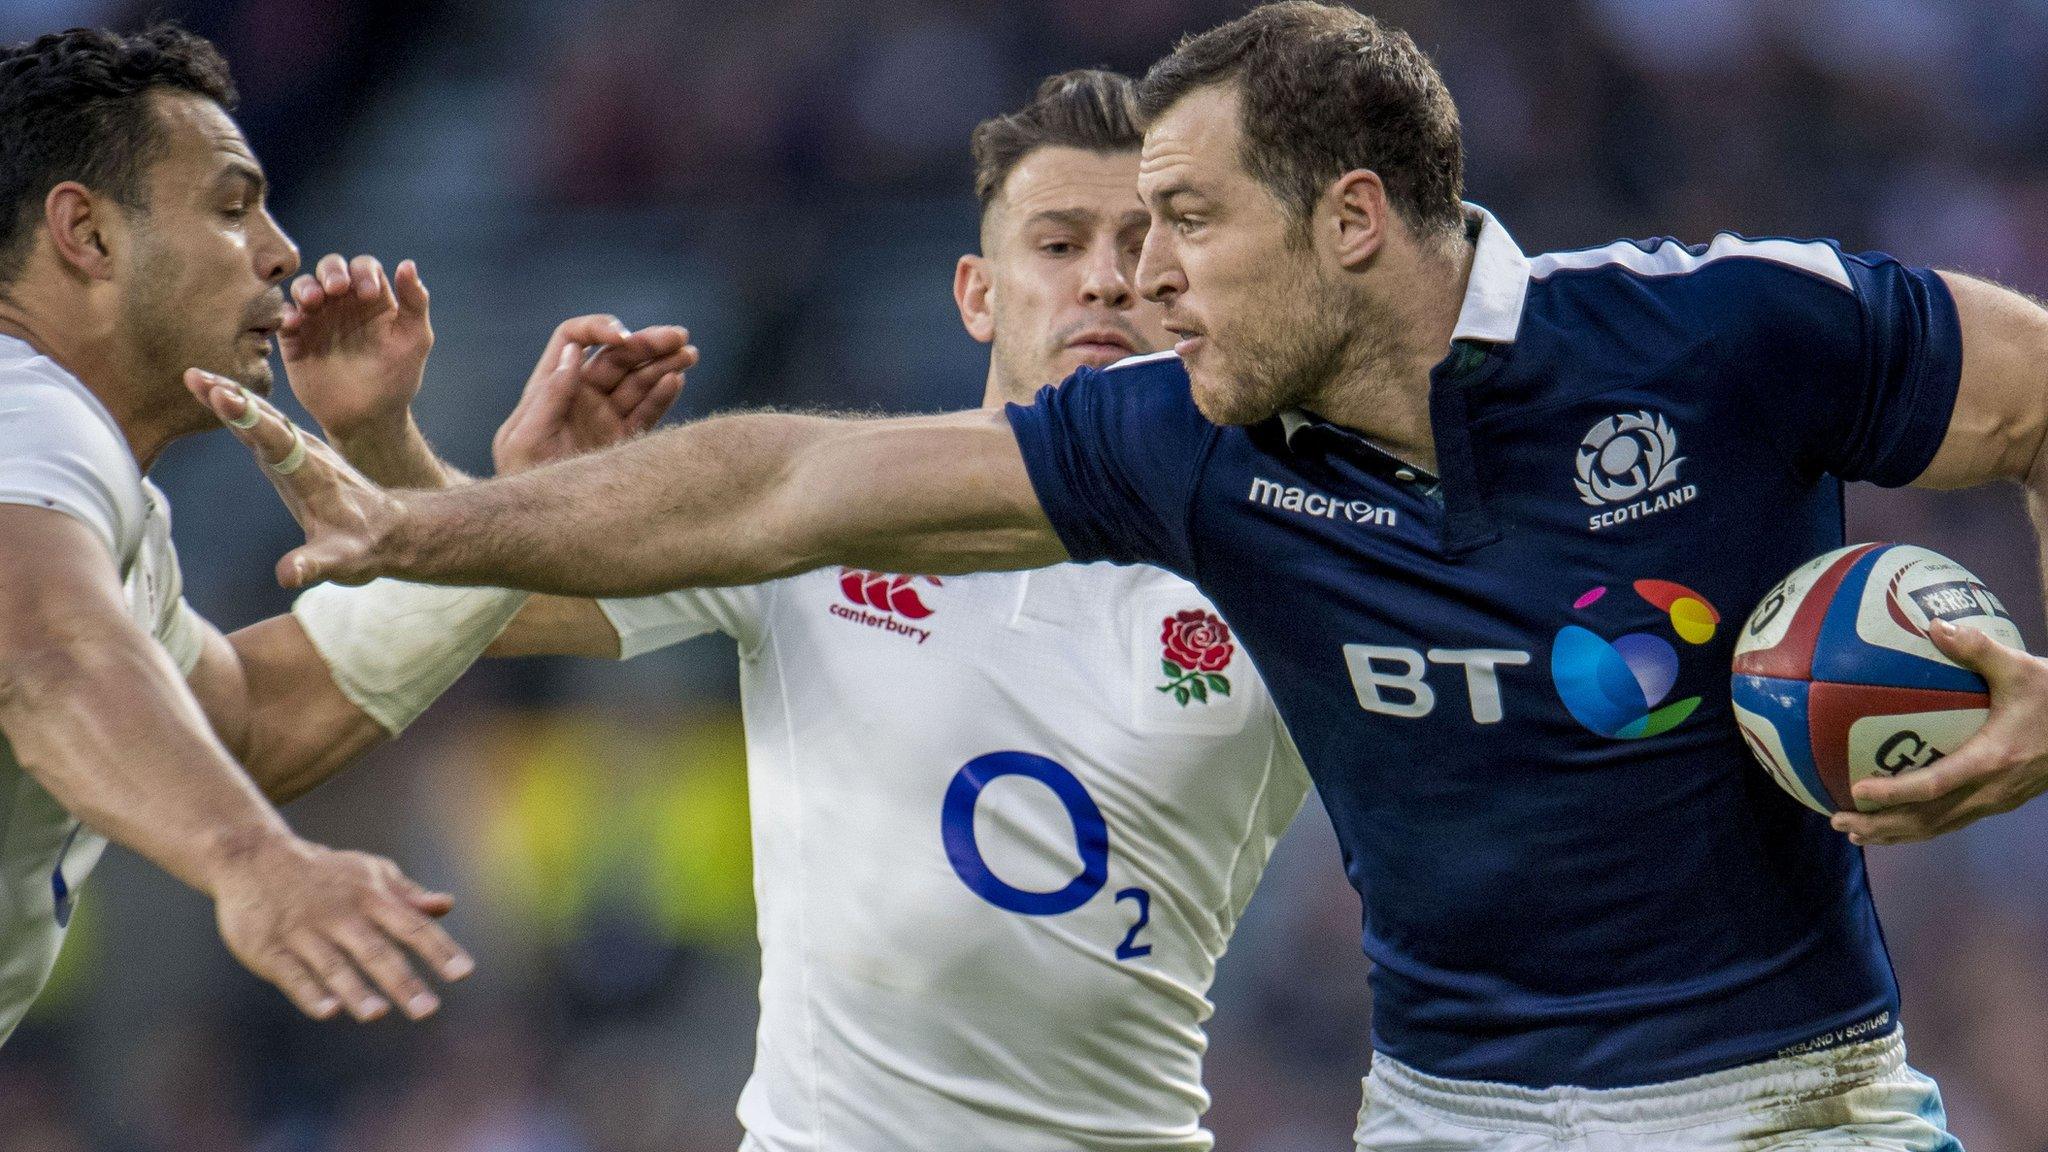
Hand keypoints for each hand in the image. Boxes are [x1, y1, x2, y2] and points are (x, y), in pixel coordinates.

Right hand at [186, 369, 398, 588]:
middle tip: (195, 376)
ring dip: (230, 396)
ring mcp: (301, 450)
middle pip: (264, 420)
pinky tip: (219, 392)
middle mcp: (306, 454)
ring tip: (196, 376)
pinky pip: (264, 423)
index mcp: (312, 475)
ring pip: (263, 416)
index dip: (249, 419)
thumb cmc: (364, 546)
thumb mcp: (342, 562)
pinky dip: (240, 406)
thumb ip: (315, 565)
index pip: (277, 441)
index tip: (224, 394)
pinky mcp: (296, 451)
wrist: (392, 528)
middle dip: (230, 399)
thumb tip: (288, 575)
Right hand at [209, 831, 471, 1021]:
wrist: (253, 857)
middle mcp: (340, 915)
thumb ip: (406, 894)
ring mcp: (303, 932)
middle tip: (428, 1010)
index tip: (464, 973)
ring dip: (356, 990)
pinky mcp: (269, 948)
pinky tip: (328, 1012)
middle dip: (401, 981)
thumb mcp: (368, 872)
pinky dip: (309, 992)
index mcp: (369, 897)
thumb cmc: (324, 872)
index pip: (411, 926)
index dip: (438, 949)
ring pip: (334, 965)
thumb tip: (447, 905)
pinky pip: (292, 973)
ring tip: (378, 1015)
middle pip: (375, 951)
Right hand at [280, 254, 435, 437]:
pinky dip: (286, 314)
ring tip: (314, 302)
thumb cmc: (396, 378)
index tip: (369, 293)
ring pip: (304, 287)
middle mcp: (343, 304)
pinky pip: (284, 317)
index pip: (364, 267)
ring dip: (306, 288)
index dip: (364, 272)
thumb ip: (415, 302)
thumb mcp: (415, 339)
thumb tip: (407, 264)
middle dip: (331, 271)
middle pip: (330, 268)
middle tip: (336, 289)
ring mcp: (318, 319)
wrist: (368, 417)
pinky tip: (295, 323)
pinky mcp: (296, 340)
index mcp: (373, 300)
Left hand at [493, 319, 693, 474]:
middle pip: (615, 356)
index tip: (622, 336)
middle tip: (678, 336)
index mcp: (550, 388)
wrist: (541, 528)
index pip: (573, 340)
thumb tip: (573, 352)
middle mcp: (579, 397)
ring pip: (638, 380)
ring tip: (689, 354)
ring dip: (664, 363)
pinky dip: (664, 394)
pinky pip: (648, 411)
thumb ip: (548, 397)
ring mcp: (604, 417)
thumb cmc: (522, 483)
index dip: (598, 329)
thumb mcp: (525, 440)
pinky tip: (677, 381)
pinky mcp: (624, 439)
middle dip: (646, 343)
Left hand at [1832, 618, 2047, 843]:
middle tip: (1838, 822)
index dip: (1895, 792)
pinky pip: (1951, 821)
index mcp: (1993, 759)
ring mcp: (1996, 801)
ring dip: (1895, 833)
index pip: (1935, 785)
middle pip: (1928, 819)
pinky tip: (1893, 823)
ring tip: (1854, 833)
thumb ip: (1980, 648)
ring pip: (1939, 827)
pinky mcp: (1999, 802)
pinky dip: (1918, 827)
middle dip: (1882, 825)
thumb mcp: (2024, 668)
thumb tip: (1935, 625)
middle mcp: (1992, 789)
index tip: (1857, 790)